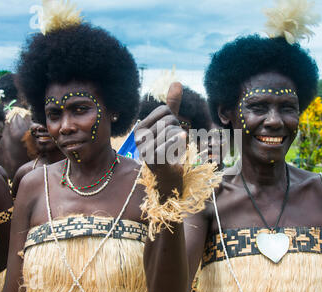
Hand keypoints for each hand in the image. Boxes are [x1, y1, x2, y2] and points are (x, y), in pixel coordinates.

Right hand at [135, 82, 185, 199]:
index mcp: (139, 128)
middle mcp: (139, 138)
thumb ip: (172, 105)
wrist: (167, 178)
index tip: (170, 133)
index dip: (174, 119)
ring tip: (175, 150)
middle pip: (169, 120)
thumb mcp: (169, 125)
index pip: (164, 110)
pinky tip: (182, 141)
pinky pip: (171, 142)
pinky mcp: (155, 160)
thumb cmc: (168, 149)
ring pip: (173, 130)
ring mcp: (145, 150)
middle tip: (175, 143)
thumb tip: (176, 82)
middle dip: (179, 129)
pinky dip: (180, 141)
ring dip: (181, 140)